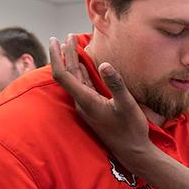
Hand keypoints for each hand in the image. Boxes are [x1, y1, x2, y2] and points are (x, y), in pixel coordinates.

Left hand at [49, 35, 150, 159]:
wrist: (132, 151)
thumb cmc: (131, 130)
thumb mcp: (127, 105)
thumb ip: (116, 84)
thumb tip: (104, 64)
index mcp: (86, 101)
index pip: (63, 75)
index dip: (58, 56)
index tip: (56, 40)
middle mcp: (82, 103)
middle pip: (67, 74)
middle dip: (64, 54)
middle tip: (65, 36)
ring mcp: (87, 106)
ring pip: (75, 80)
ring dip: (72, 62)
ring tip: (71, 45)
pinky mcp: (93, 108)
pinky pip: (83, 86)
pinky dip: (81, 72)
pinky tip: (84, 65)